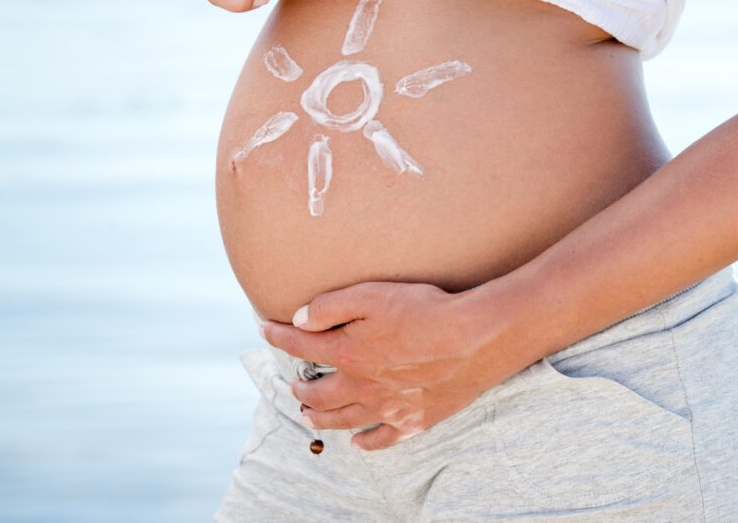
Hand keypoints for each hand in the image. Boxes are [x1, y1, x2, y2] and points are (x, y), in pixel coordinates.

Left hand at [259, 281, 497, 450]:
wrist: (474, 339)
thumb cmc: (426, 310)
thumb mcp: (373, 295)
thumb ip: (331, 306)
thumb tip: (299, 319)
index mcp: (348, 352)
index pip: (301, 345)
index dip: (278, 336)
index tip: (263, 329)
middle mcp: (361, 385)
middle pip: (317, 393)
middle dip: (299, 388)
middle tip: (293, 384)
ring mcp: (386, 407)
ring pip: (342, 419)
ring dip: (320, 417)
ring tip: (309, 413)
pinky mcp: (412, 420)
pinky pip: (380, 439)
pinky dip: (364, 442)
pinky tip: (357, 441)